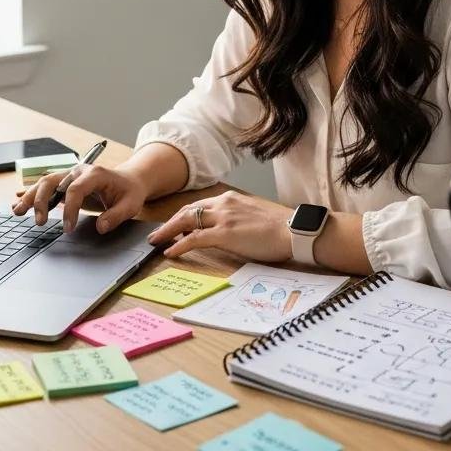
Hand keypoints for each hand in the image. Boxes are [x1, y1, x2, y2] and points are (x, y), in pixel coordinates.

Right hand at [11, 164, 148, 232]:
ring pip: (44, 183)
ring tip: (17, 211)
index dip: (69, 210)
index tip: (67, 229)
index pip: (75, 189)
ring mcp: (70, 176)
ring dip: (30, 197)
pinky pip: (45, 187)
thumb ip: (117, 216)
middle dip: (41, 200)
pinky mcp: (65, 183)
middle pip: (52, 181)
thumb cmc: (130, 192)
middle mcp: (78, 171)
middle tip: (39, 222)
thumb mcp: (131, 204)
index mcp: (95, 174)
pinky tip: (18, 203)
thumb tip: (101, 227)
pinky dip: (31, 195)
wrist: (129, 180)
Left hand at [147, 190, 293, 262]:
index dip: (184, 216)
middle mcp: (224, 204)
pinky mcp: (224, 234)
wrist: (294, 230)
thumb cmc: (281, 227)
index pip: (200, 206)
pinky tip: (170, 252)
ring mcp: (223, 218)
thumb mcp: (255, 215)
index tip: (175, 224)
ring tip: (157, 241)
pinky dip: (179, 245)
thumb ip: (239, 217)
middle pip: (188, 210)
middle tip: (158, 233)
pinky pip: (194, 239)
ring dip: (168, 231)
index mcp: (231, 198)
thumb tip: (231, 229)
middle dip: (170, 222)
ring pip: (186, 221)